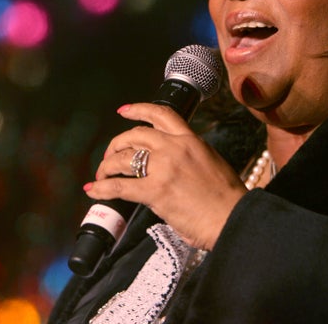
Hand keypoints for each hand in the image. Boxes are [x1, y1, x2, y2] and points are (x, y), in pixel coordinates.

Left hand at [84, 102, 247, 249]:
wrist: (233, 218)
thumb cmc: (226, 199)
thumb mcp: (210, 164)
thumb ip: (189, 157)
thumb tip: (171, 165)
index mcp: (190, 140)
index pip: (161, 115)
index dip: (138, 110)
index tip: (124, 110)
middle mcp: (174, 148)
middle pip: (134, 135)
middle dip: (116, 145)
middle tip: (109, 156)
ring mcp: (164, 167)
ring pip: (123, 158)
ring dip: (106, 167)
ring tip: (101, 176)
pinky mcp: (155, 190)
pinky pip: (119, 186)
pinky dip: (102, 188)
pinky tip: (94, 190)